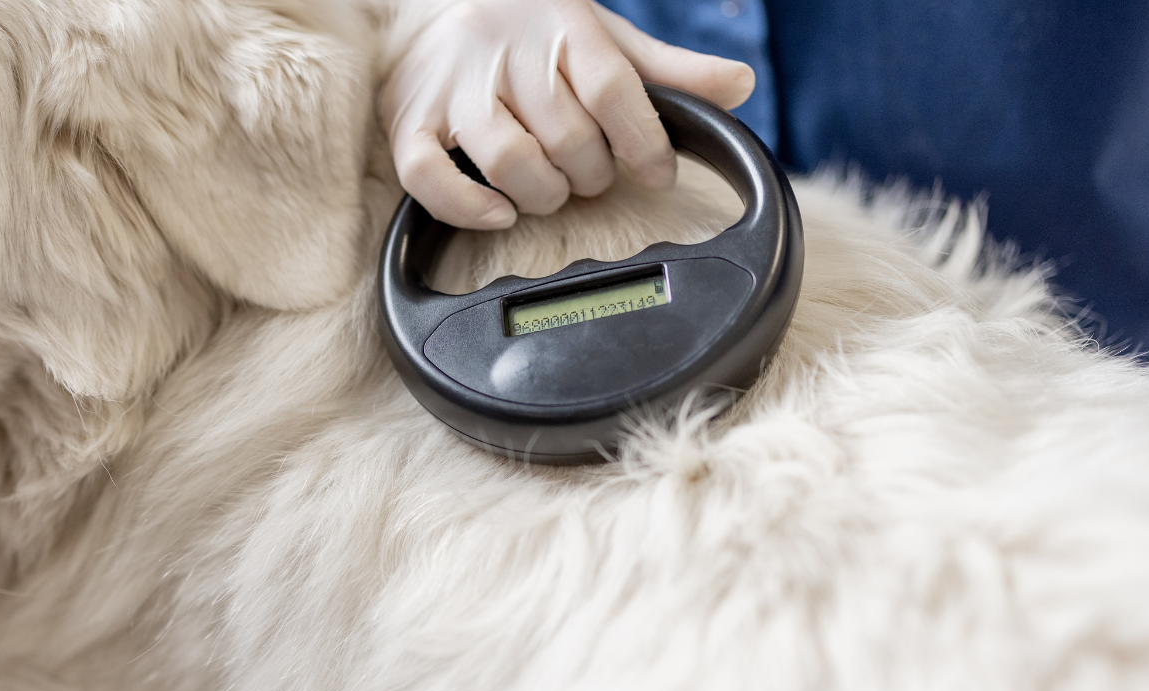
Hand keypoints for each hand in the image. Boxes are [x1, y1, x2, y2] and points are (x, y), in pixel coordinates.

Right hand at [383, 0, 754, 228]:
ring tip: (550, 188)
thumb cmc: (532, 36)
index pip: (614, 91)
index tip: (656, 172)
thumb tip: (740, 87)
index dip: (644, 143)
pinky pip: (430, 177)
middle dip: (592, 172)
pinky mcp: (408, 122)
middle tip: (592, 174)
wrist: (438, 8)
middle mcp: (506, 55)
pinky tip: (499, 211)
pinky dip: (467, 206)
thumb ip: (668, 71)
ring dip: (543, 193)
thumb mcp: (604, 41)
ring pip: (509, 161)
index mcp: (562, 29)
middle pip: (568, 137)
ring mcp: (454, 91)